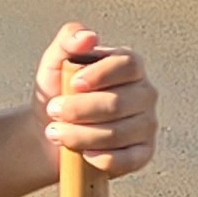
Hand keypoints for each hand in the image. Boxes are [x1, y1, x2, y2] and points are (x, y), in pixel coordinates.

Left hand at [36, 20, 157, 177]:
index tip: (73, 84)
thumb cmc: (57, 93)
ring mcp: (146, 124)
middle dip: (79, 110)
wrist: (50, 131)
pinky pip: (128, 159)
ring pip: (118, 133)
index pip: (128, 65)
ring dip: (80, 135)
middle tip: (53, 111)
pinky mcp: (143, 153)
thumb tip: (88, 37)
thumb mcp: (55, 62)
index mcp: (129, 65)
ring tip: (56, 132)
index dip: (101, 74)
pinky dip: (101, 158)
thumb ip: (68, 40)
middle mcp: (144, 93)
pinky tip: (83, 153)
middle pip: (119, 102)